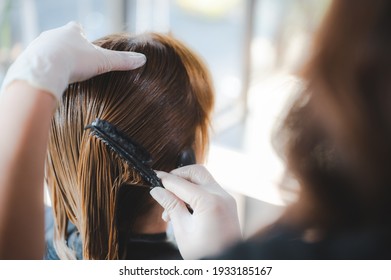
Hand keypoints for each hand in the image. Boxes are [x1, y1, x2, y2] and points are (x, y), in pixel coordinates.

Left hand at [0, 22, 145, 99]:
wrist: (45, 68)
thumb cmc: (75, 61)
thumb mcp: (103, 61)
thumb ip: (122, 61)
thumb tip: (143, 60)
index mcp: (72, 32)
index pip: (78, 29)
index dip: (83, 36)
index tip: (86, 44)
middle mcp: (54, 34)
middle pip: (62, 38)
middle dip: (69, 48)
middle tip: (75, 61)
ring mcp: (40, 46)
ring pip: (49, 50)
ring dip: (55, 58)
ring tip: (62, 72)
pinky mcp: (29, 58)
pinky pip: (38, 62)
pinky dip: (45, 69)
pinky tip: (50, 79)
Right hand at [150, 165, 241, 258]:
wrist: (225, 263)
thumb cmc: (205, 252)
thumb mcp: (182, 229)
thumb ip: (170, 205)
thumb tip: (157, 190)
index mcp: (209, 201)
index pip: (181, 183)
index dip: (165, 180)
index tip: (154, 178)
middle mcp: (221, 195)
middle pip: (196, 172)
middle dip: (179, 176)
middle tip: (165, 186)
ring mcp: (226, 199)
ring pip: (203, 180)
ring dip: (186, 186)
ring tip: (172, 207)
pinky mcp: (228, 204)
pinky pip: (210, 190)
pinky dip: (196, 192)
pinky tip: (184, 207)